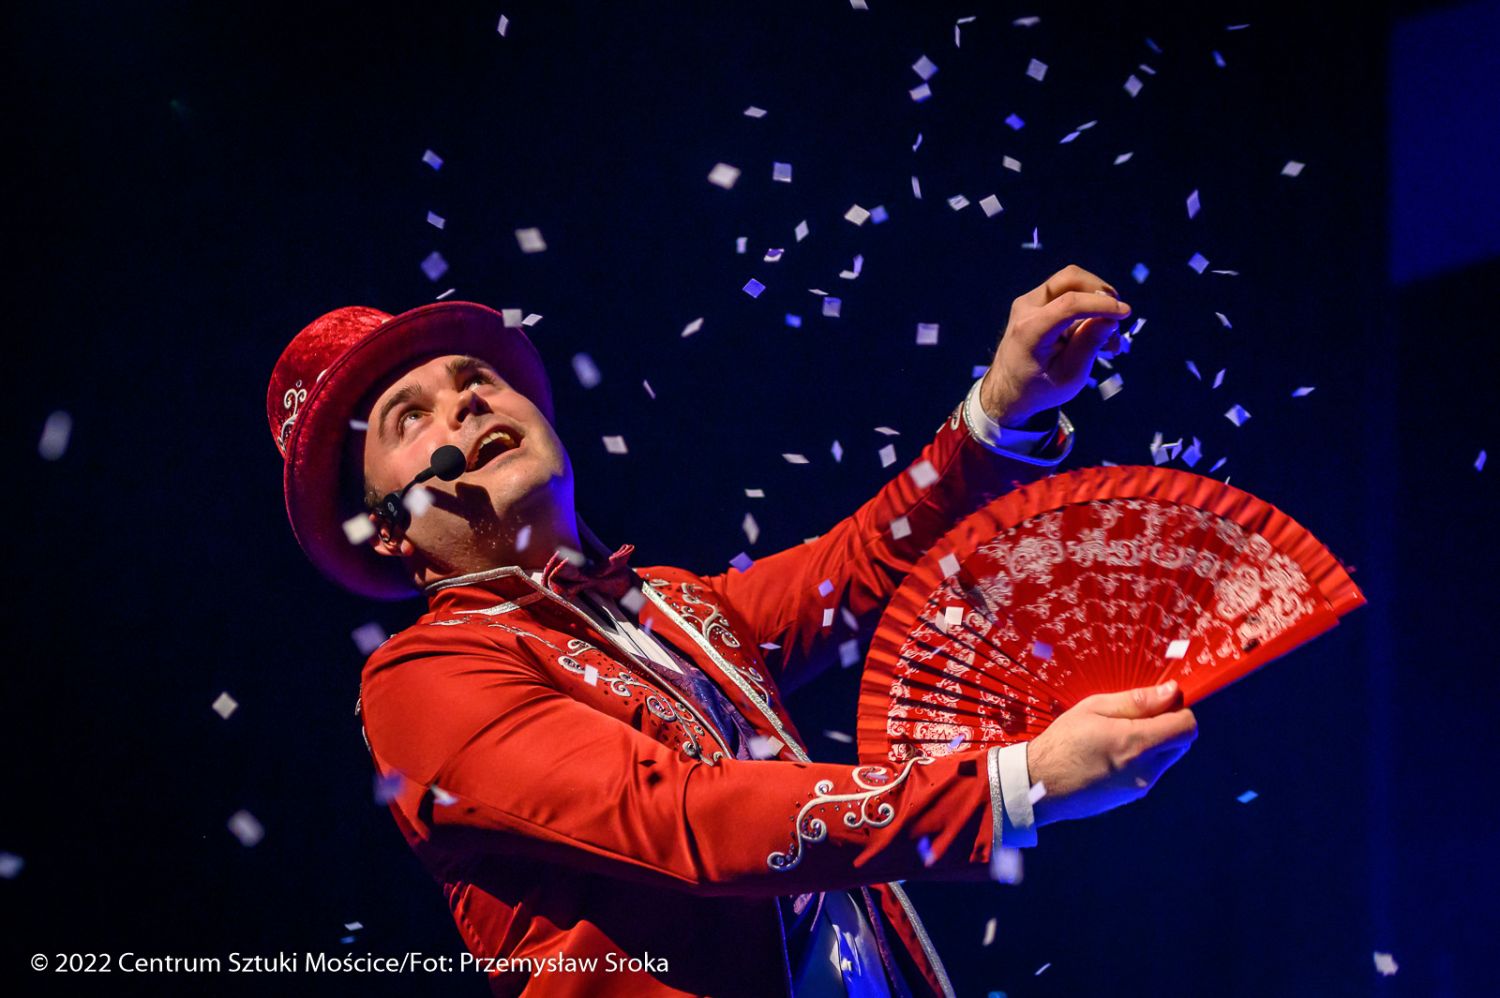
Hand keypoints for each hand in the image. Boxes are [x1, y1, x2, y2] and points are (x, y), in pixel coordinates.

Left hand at [980, 264, 1131, 425]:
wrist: (1008, 389)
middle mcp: (1026, 308)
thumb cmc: (1038, 388)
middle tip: (1117, 316)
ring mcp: (1030, 301)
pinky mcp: (1037, 302)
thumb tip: (1110, 318)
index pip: (1069, 303)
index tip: (1125, 313)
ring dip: (1096, 299)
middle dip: (1100, 292)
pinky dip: (1088, 304)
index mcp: (1030, 330)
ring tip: (1109, 332)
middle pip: (1070, 278)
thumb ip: (1088, 345)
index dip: (1101, 305)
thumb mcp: (1069, 376)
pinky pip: (1068, 291)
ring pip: (1071, 281)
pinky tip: (1098, 331)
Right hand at [1025, 680, 1196, 826]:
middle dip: (1168, 726)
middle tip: (1134, 717)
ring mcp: (1141, 787)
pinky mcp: (1132, 797)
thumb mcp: (1094, 708)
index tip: (1159, 701)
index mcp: (1138, 743)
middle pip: (1181, 743)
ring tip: (1117, 736)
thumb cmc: (1062, 741)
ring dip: (1154, 743)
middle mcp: (1147, 769)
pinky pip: (1150, 772)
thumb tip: (1172, 692)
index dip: (1179, 709)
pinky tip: (1111, 754)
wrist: (1039, 785)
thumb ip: (1137, 701)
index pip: (1187, 726)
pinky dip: (1141, 759)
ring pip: (1166, 758)